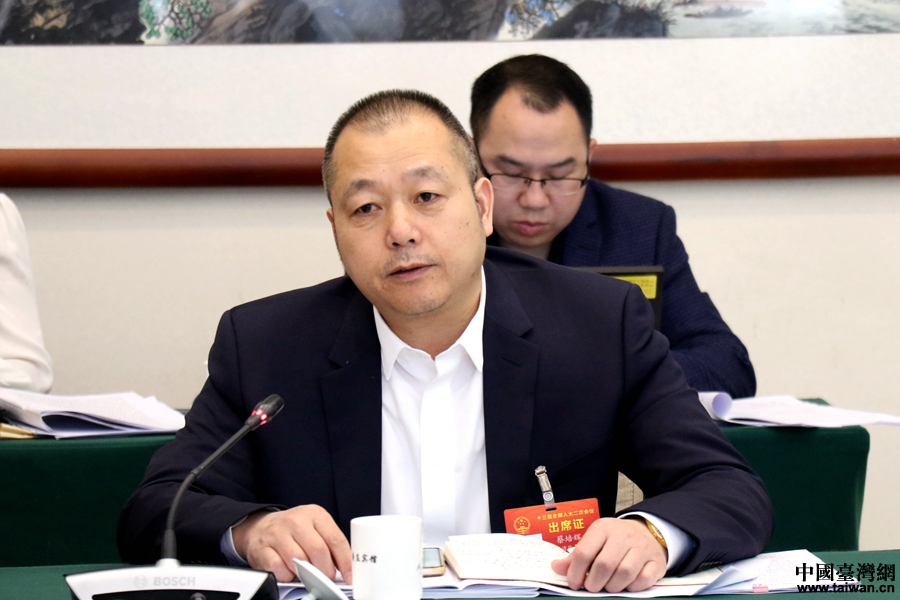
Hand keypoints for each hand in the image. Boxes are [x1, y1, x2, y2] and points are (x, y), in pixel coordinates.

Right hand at [232, 505, 351, 583]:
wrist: (261, 527)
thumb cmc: (294, 530)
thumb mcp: (315, 527)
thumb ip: (330, 543)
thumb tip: (347, 567)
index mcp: (315, 514)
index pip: (335, 539)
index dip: (345, 561)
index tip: (349, 576)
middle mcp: (296, 520)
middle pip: (318, 550)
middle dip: (325, 570)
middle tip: (326, 578)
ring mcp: (278, 533)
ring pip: (299, 560)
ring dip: (305, 573)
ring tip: (307, 573)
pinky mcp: (263, 548)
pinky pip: (280, 568)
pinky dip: (287, 576)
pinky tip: (289, 571)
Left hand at [550, 517, 666, 592]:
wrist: (647, 532)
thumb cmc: (615, 540)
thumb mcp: (594, 540)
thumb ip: (576, 555)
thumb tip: (556, 567)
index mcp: (603, 528)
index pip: (584, 553)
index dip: (575, 572)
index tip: (574, 583)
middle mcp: (623, 536)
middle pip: (604, 565)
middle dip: (593, 583)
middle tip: (591, 587)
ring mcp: (642, 548)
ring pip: (624, 574)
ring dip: (612, 587)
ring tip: (607, 587)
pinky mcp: (656, 561)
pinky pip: (643, 580)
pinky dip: (632, 587)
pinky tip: (626, 585)